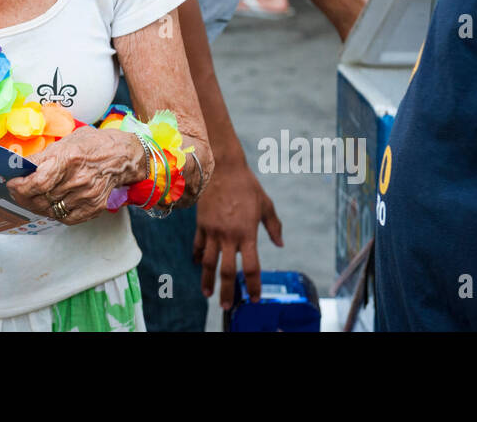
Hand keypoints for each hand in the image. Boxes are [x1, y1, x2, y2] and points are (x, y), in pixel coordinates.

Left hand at [7, 127, 145, 224]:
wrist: (122, 156)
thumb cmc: (93, 144)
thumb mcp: (67, 141)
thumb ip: (44, 156)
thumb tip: (21, 166)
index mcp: (68, 158)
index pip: (37, 181)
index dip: (20, 186)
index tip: (12, 183)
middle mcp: (77, 179)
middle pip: (41, 198)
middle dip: (23, 196)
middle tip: (17, 191)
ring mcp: (86, 195)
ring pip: (50, 209)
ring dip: (36, 205)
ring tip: (32, 197)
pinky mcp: (93, 207)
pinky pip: (66, 218)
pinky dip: (54, 213)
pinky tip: (51, 203)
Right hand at [194, 156, 282, 306]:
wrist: (223, 168)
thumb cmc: (247, 186)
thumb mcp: (266, 205)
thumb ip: (274, 226)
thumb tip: (280, 244)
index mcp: (247, 233)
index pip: (251, 267)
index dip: (253, 286)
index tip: (253, 298)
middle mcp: (229, 235)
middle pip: (227, 271)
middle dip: (227, 291)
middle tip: (226, 307)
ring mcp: (212, 231)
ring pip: (207, 262)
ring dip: (207, 280)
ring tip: (207, 294)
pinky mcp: (201, 224)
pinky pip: (197, 245)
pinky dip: (196, 257)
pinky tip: (196, 265)